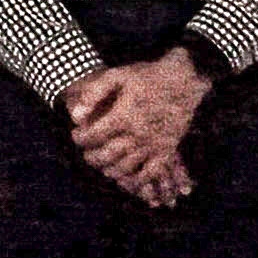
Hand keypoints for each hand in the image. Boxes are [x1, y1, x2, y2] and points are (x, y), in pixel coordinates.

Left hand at [68, 51, 211, 200]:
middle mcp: (137, 135)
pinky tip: (127, 180)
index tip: (76, 136)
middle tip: (86, 153)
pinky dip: (137, 181)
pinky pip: (151, 174)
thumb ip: (93, 94)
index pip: (93, 136)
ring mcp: (153, 145)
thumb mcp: (116, 76)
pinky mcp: (167, 151)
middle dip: (92, 157)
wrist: (183, 81)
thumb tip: (75, 117)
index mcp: (122, 116)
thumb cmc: (147, 76)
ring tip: (102, 165)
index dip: (80, 139)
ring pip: (126, 168)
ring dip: (109, 170)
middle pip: (107, 155)